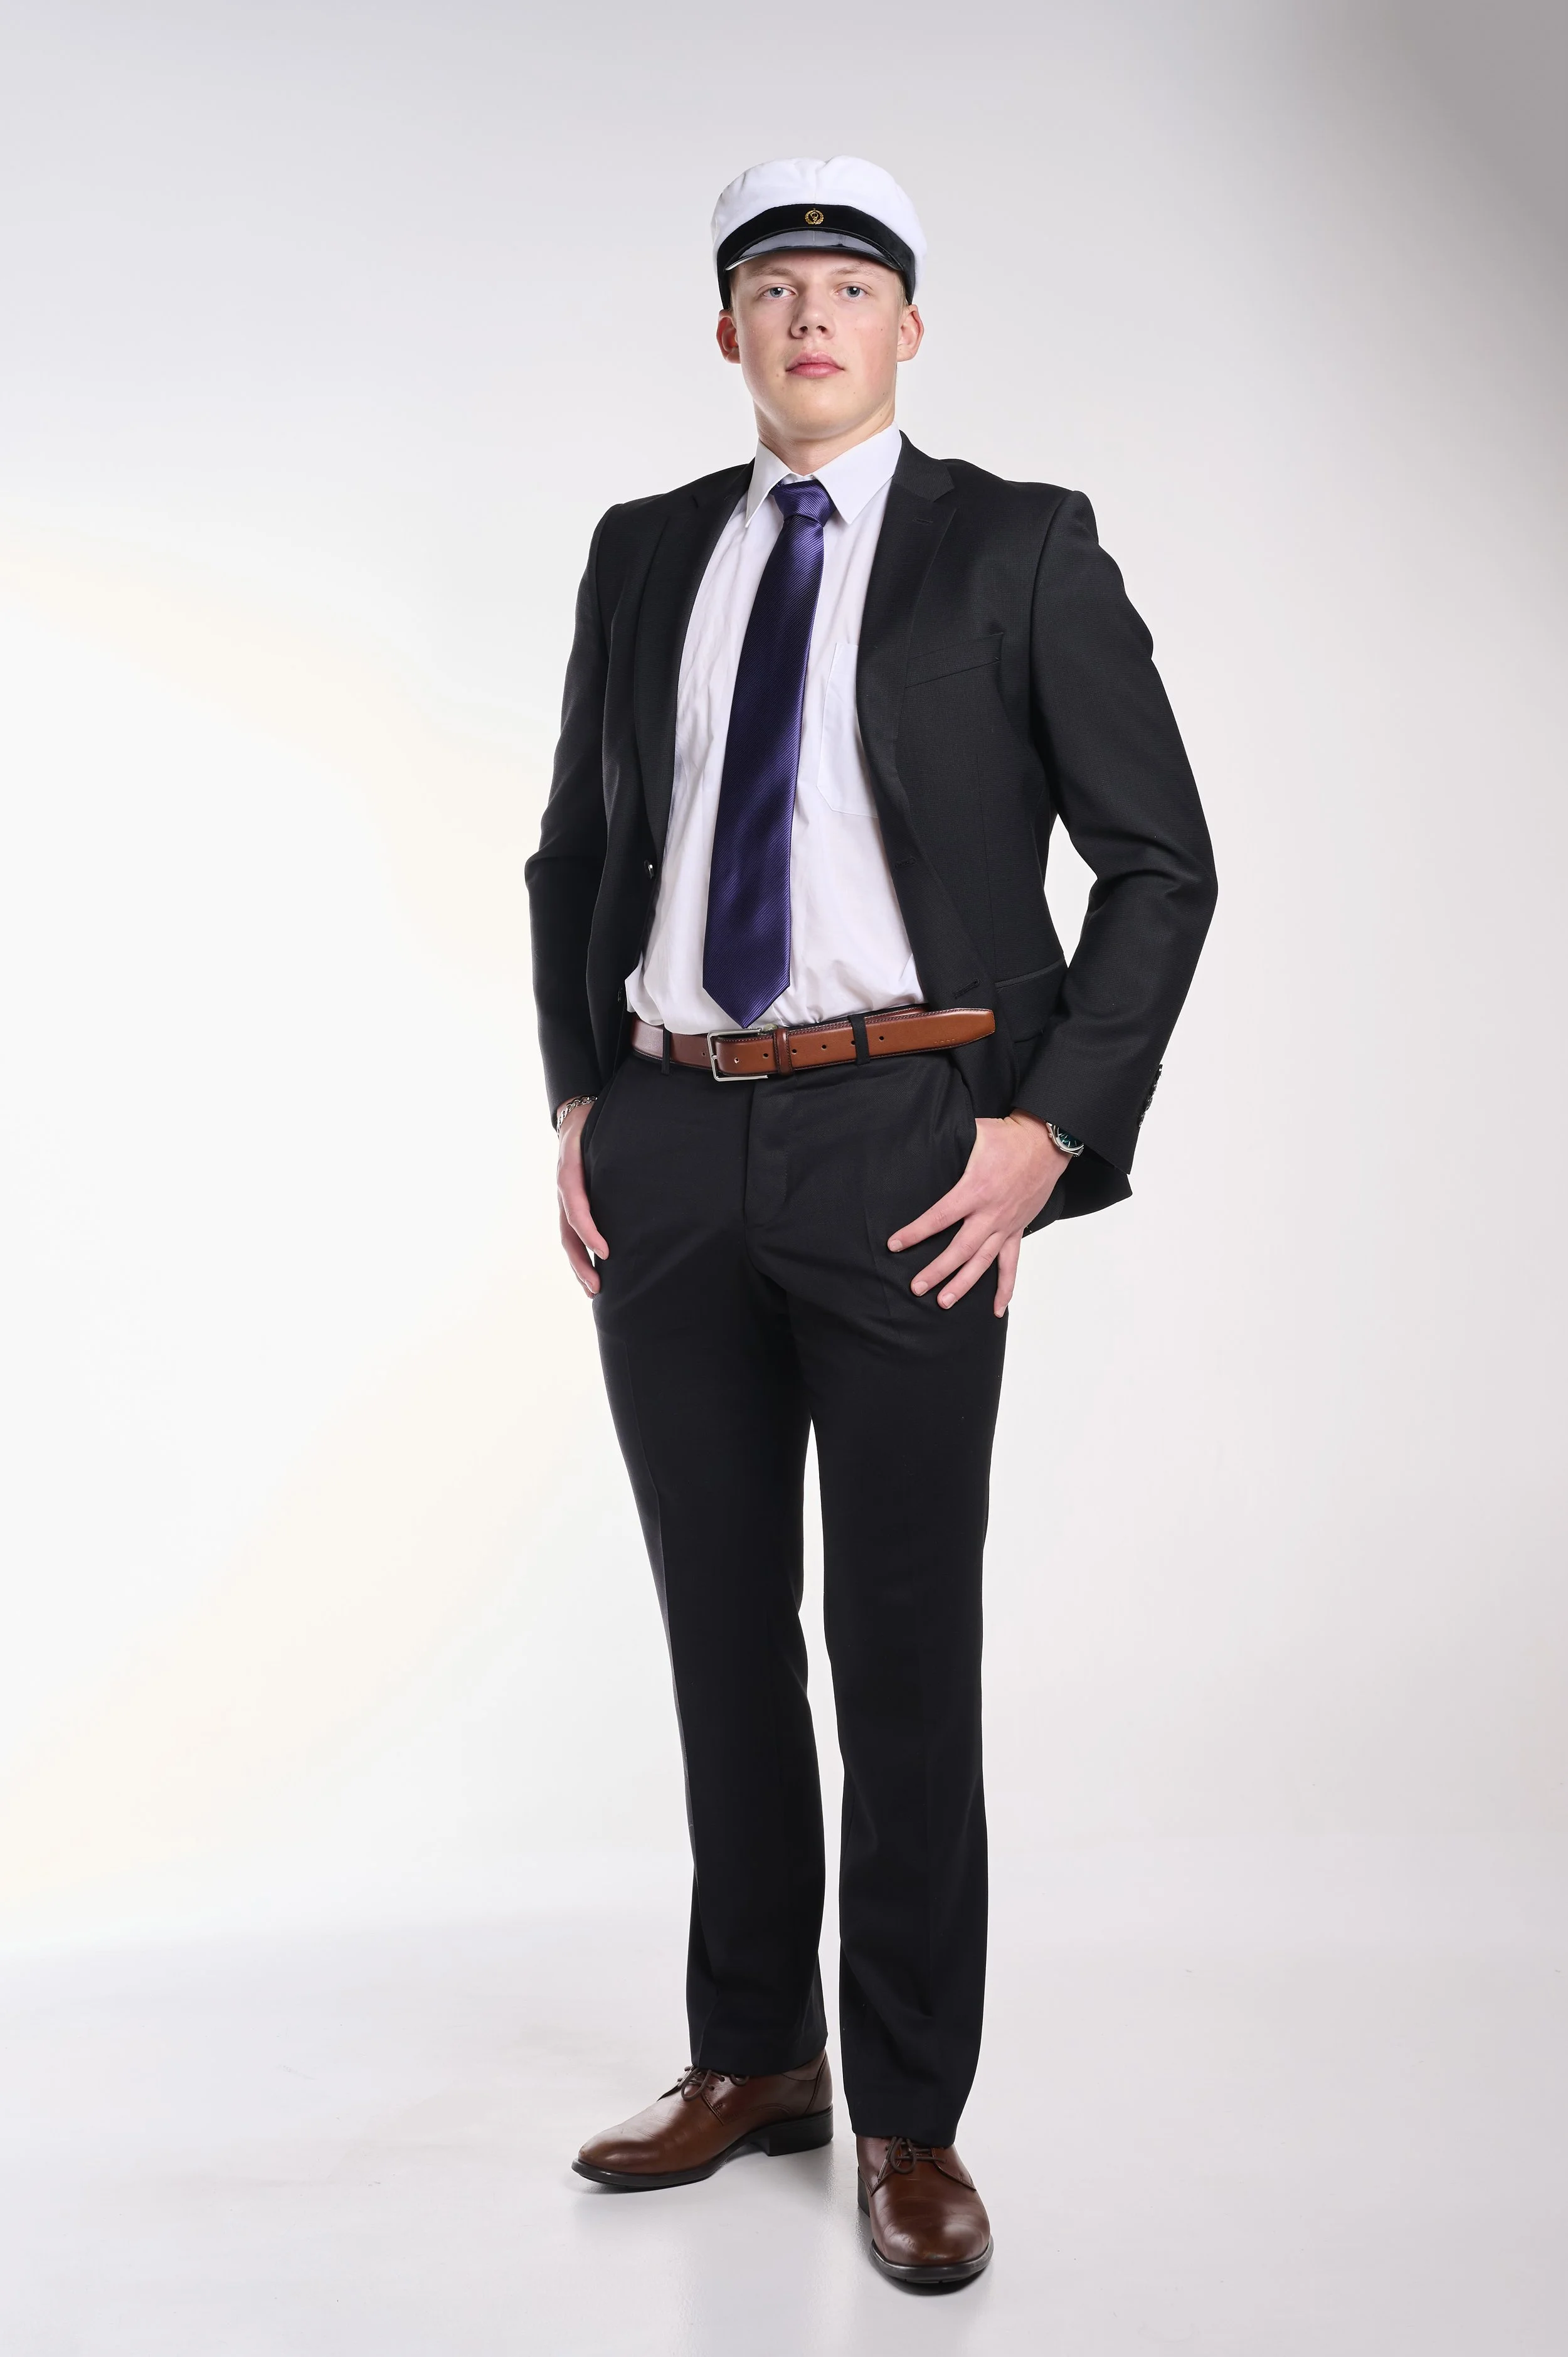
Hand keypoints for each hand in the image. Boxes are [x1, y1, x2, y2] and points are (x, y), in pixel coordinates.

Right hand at [556, 1099, 607, 1296]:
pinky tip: (592, 1272)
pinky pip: (572, 1234)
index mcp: (570, 1172)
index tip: (606, 1252)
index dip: (588, 1231)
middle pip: (568, 1233)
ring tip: (593, 1291)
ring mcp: (566, 1200)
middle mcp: (565, 1190)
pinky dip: (581, 1255)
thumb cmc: (595, 1122)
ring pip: (568, 1239)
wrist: (576, 1117)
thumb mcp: (602, 1126)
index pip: (576, 1208)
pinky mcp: (572, 1204)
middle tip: (597, 1287)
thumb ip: (615, 1144)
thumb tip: (646, 1157)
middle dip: (581, 1262)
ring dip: (579, 1266)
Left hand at [888, 1110, 1069, 1315]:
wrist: (1045, 1143)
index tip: (895, 1244)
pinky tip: (996, 1308)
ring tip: (944, 1302)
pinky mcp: (1017, 1230)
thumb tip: (919, 1139)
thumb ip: (947, 1141)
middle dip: (937, 1270)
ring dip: (963, 1284)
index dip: (916, 1232)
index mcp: (975, 1190)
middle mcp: (990, 1214)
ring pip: (982, 1262)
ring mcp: (1006, 1225)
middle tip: (916, 1287)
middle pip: (959, 1249)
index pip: (939, 1217)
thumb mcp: (973, 1134)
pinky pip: (1011, 1263)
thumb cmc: (1007, 1136)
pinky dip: (1005, 1287)